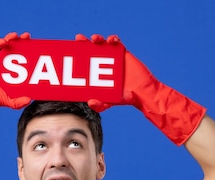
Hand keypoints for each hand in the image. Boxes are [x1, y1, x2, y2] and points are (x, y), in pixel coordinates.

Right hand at [0, 33, 31, 147]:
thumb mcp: (5, 100)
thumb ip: (16, 102)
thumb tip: (29, 100)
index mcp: (13, 74)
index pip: (25, 61)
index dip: (30, 54)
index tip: (37, 49)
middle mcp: (6, 65)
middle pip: (17, 50)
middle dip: (22, 42)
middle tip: (27, 37)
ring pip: (6, 46)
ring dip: (11, 39)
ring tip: (16, 36)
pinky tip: (3, 42)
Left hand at [75, 34, 205, 145]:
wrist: (143, 92)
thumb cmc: (124, 98)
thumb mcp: (110, 103)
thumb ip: (100, 105)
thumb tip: (90, 102)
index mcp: (95, 74)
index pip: (83, 62)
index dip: (76, 55)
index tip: (71, 50)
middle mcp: (101, 64)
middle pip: (89, 50)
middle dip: (83, 43)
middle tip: (78, 38)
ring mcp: (111, 58)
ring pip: (101, 44)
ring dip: (97, 39)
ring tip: (95, 39)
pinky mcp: (122, 53)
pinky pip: (116, 42)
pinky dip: (113, 38)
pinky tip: (111, 39)